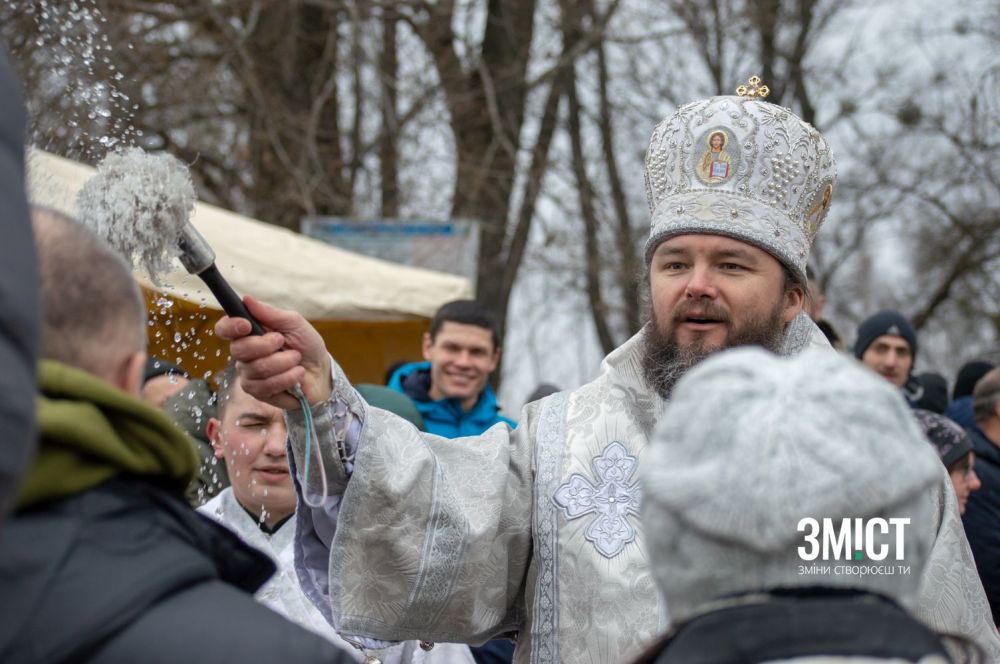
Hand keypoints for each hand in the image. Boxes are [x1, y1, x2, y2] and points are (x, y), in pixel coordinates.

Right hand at [214, 296, 331, 409]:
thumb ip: (270, 313)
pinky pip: (266, 386)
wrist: (321, 371)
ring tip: (297, 359)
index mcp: (249, 333)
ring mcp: (249, 375)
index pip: (224, 329)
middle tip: (283, 342)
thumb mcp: (294, 323)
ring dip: (284, 362)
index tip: (247, 325)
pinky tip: (298, 374)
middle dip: (266, 345)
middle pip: (238, 350)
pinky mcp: (258, 392)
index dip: (230, 326)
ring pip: (256, 368)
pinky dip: (287, 378)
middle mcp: (244, 354)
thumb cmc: (306, 344)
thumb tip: (247, 299)